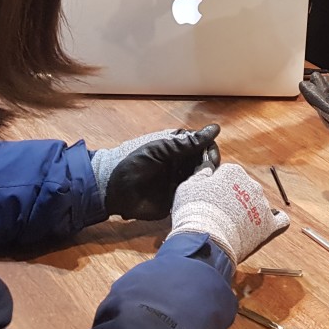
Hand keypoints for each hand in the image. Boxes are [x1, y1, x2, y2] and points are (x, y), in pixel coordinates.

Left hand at [90, 125, 220, 220]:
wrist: (112, 189)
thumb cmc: (134, 162)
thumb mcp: (161, 149)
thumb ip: (187, 142)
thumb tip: (215, 129)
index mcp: (178, 148)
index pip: (204, 147)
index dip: (211, 152)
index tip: (211, 161)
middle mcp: (181, 165)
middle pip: (205, 165)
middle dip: (209, 169)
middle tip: (205, 176)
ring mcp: (179, 183)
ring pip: (202, 181)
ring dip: (205, 183)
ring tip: (200, 188)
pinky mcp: (175, 200)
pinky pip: (192, 198)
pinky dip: (197, 197)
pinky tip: (197, 199)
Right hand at [167, 163, 289, 264]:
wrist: (206, 239)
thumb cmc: (194, 213)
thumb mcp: (187, 188)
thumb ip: (200, 175)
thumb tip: (207, 171)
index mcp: (233, 172)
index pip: (228, 174)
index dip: (218, 187)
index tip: (211, 198)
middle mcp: (251, 184)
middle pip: (245, 188)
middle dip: (235, 199)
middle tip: (220, 214)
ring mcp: (262, 204)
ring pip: (258, 204)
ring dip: (249, 212)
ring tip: (233, 227)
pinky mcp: (268, 224)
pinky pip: (280, 219)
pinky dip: (275, 221)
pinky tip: (267, 226)